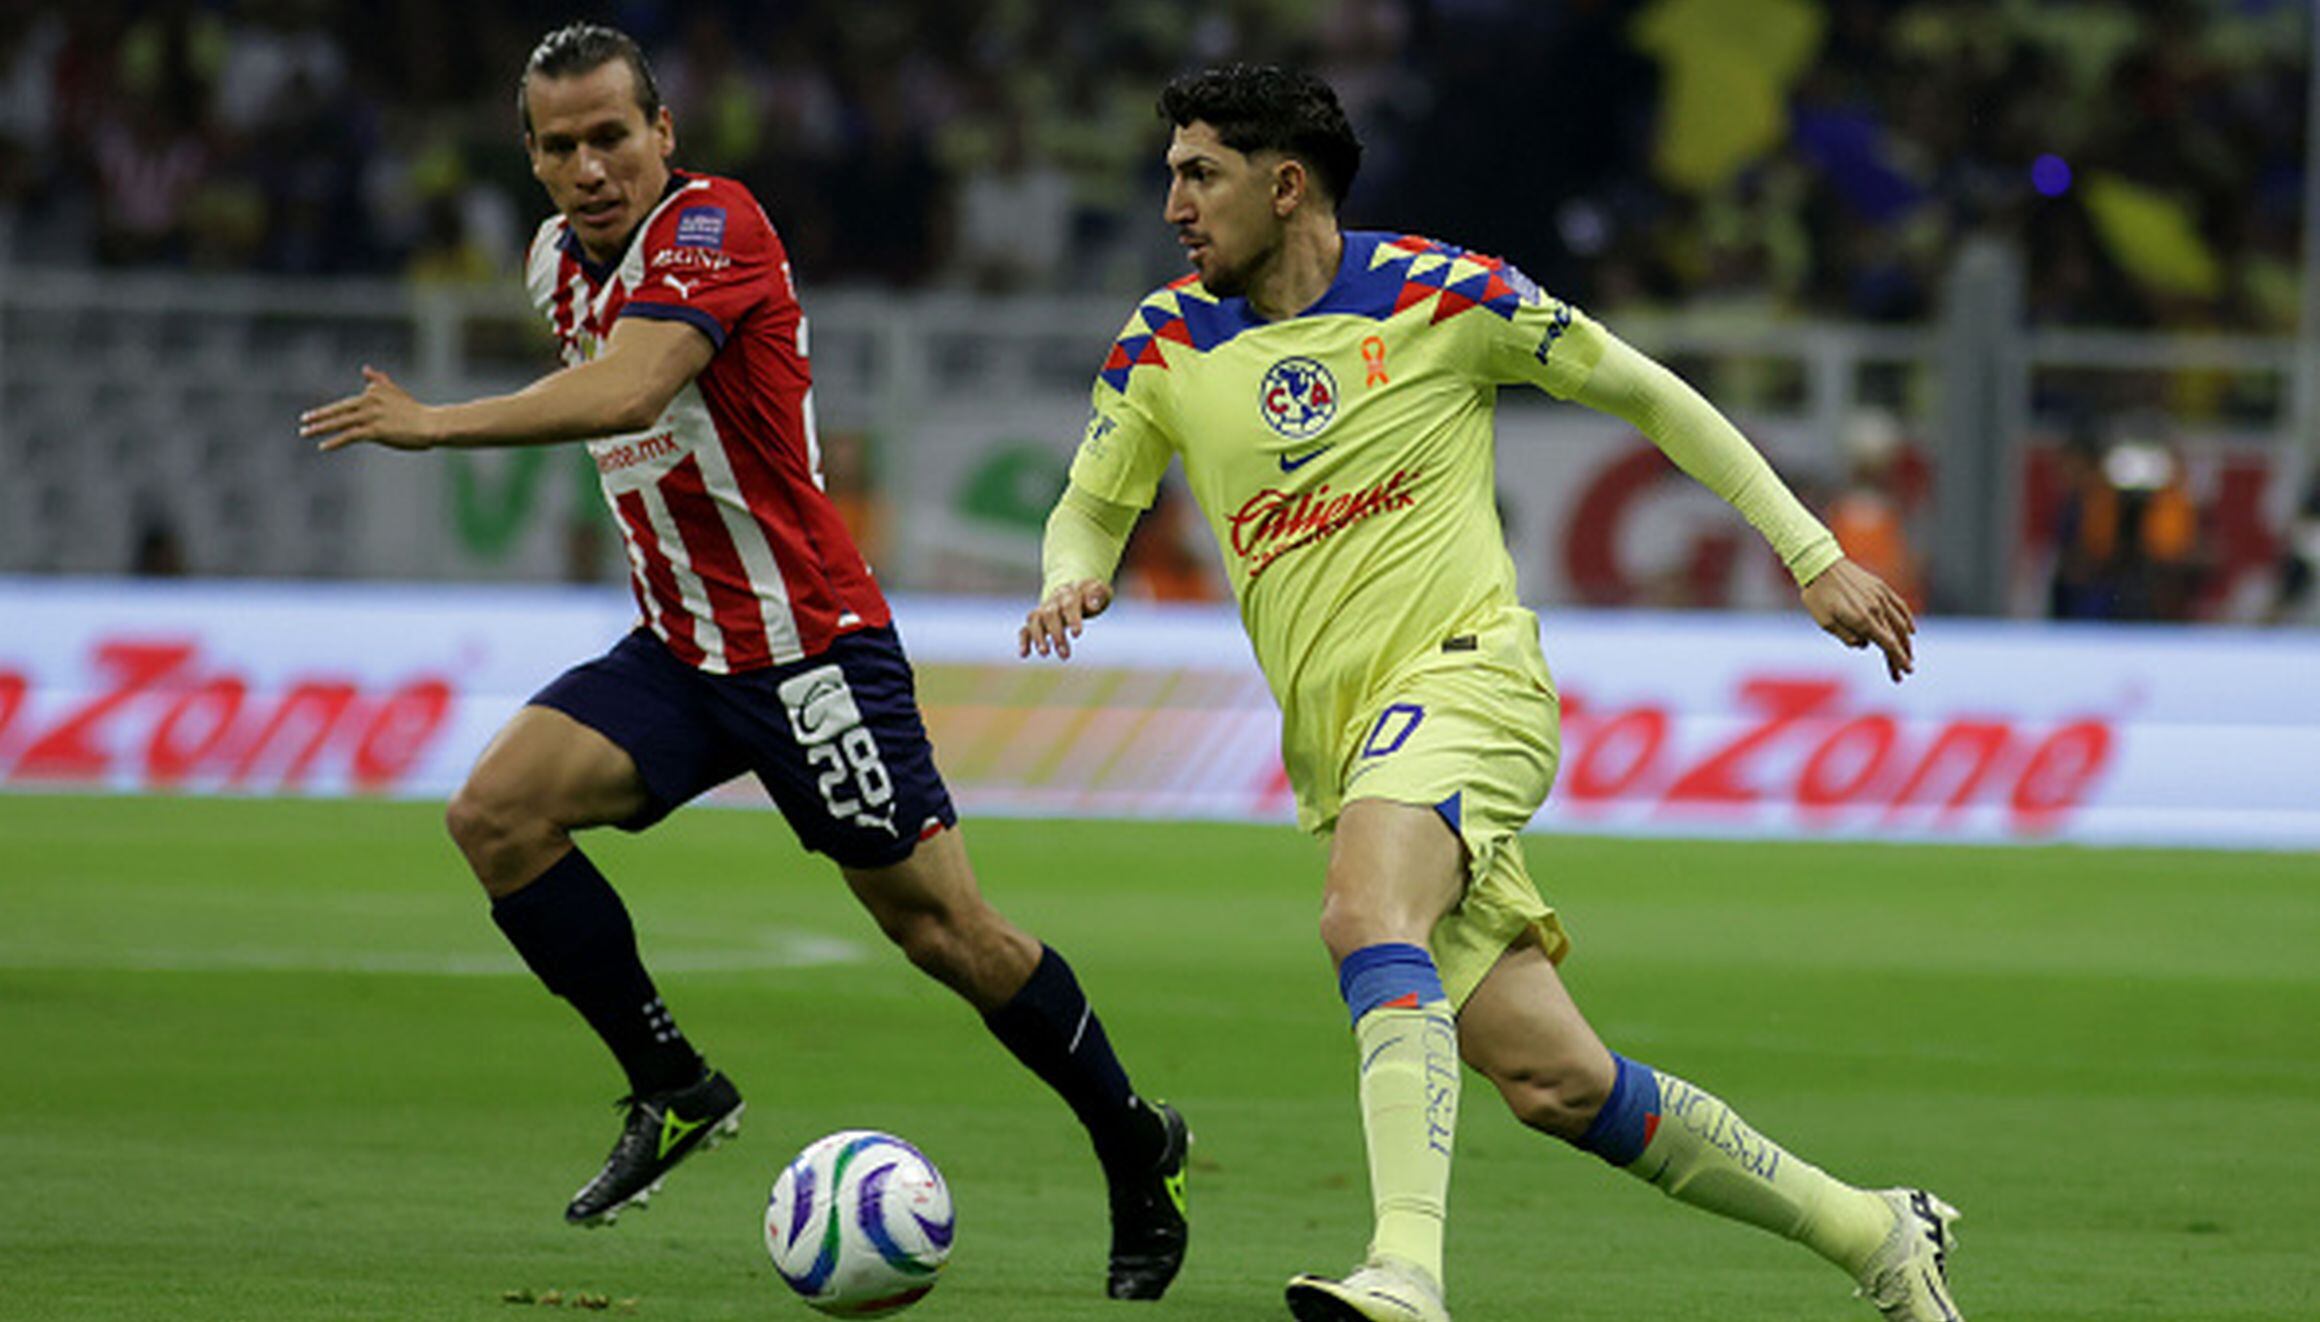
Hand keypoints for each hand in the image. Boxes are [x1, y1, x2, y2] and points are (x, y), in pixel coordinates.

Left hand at [301, 366, 437, 451]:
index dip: (328, 411)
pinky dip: (335, 441)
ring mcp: (371, 416)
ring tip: (305, 433)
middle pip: (338, 410)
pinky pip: (350, 435)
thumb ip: (378, 380)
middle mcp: (369, 402)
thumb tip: (365, 369)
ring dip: (320, 428)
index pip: (345, 404)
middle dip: (319, 416)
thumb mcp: (395, 392)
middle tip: (303, 421)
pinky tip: (323, 446)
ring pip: (340, 422)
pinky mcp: (375, 430)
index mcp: (373, 393)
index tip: (313, 416)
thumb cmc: (415, 411)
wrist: (431, 424)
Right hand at [1019, 580, 1112, 660]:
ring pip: (1035, 621)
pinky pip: (1026, 629)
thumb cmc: (1090, 593)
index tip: (1077, 634)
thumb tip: (1093, 605)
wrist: (1075, 589)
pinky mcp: (1037, 621)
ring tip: (1045, 653)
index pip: (1069, 605)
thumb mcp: (1099, 590)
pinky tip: (1024, 654)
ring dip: (1038, 637)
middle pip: (1049, 614)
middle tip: (1065, 654)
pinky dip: (1024, 640)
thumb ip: (1098, 595)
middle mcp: (1053, 601)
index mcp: (1069, 593)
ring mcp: (1043, 611)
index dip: (1072, 619)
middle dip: (1056, 634)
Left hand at [1801, 557, 1915, 682]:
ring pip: (1901, 623)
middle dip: (1900, 657)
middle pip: (1896, 638)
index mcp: (1862, 619)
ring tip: (1907, 655)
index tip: (1906, 671)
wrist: (1820, 564)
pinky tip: (1910, 630)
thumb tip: (1864, 644)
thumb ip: (1847, 637)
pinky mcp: (1880, 587)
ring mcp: (1880, 596)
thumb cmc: (1818, 596)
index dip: (1898, 660)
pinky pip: (1899, 606)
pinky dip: (1907, 619)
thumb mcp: (1825, 622)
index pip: (1888, 644)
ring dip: (1906, 642)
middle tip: (1902, 673)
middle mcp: (1876, 608)